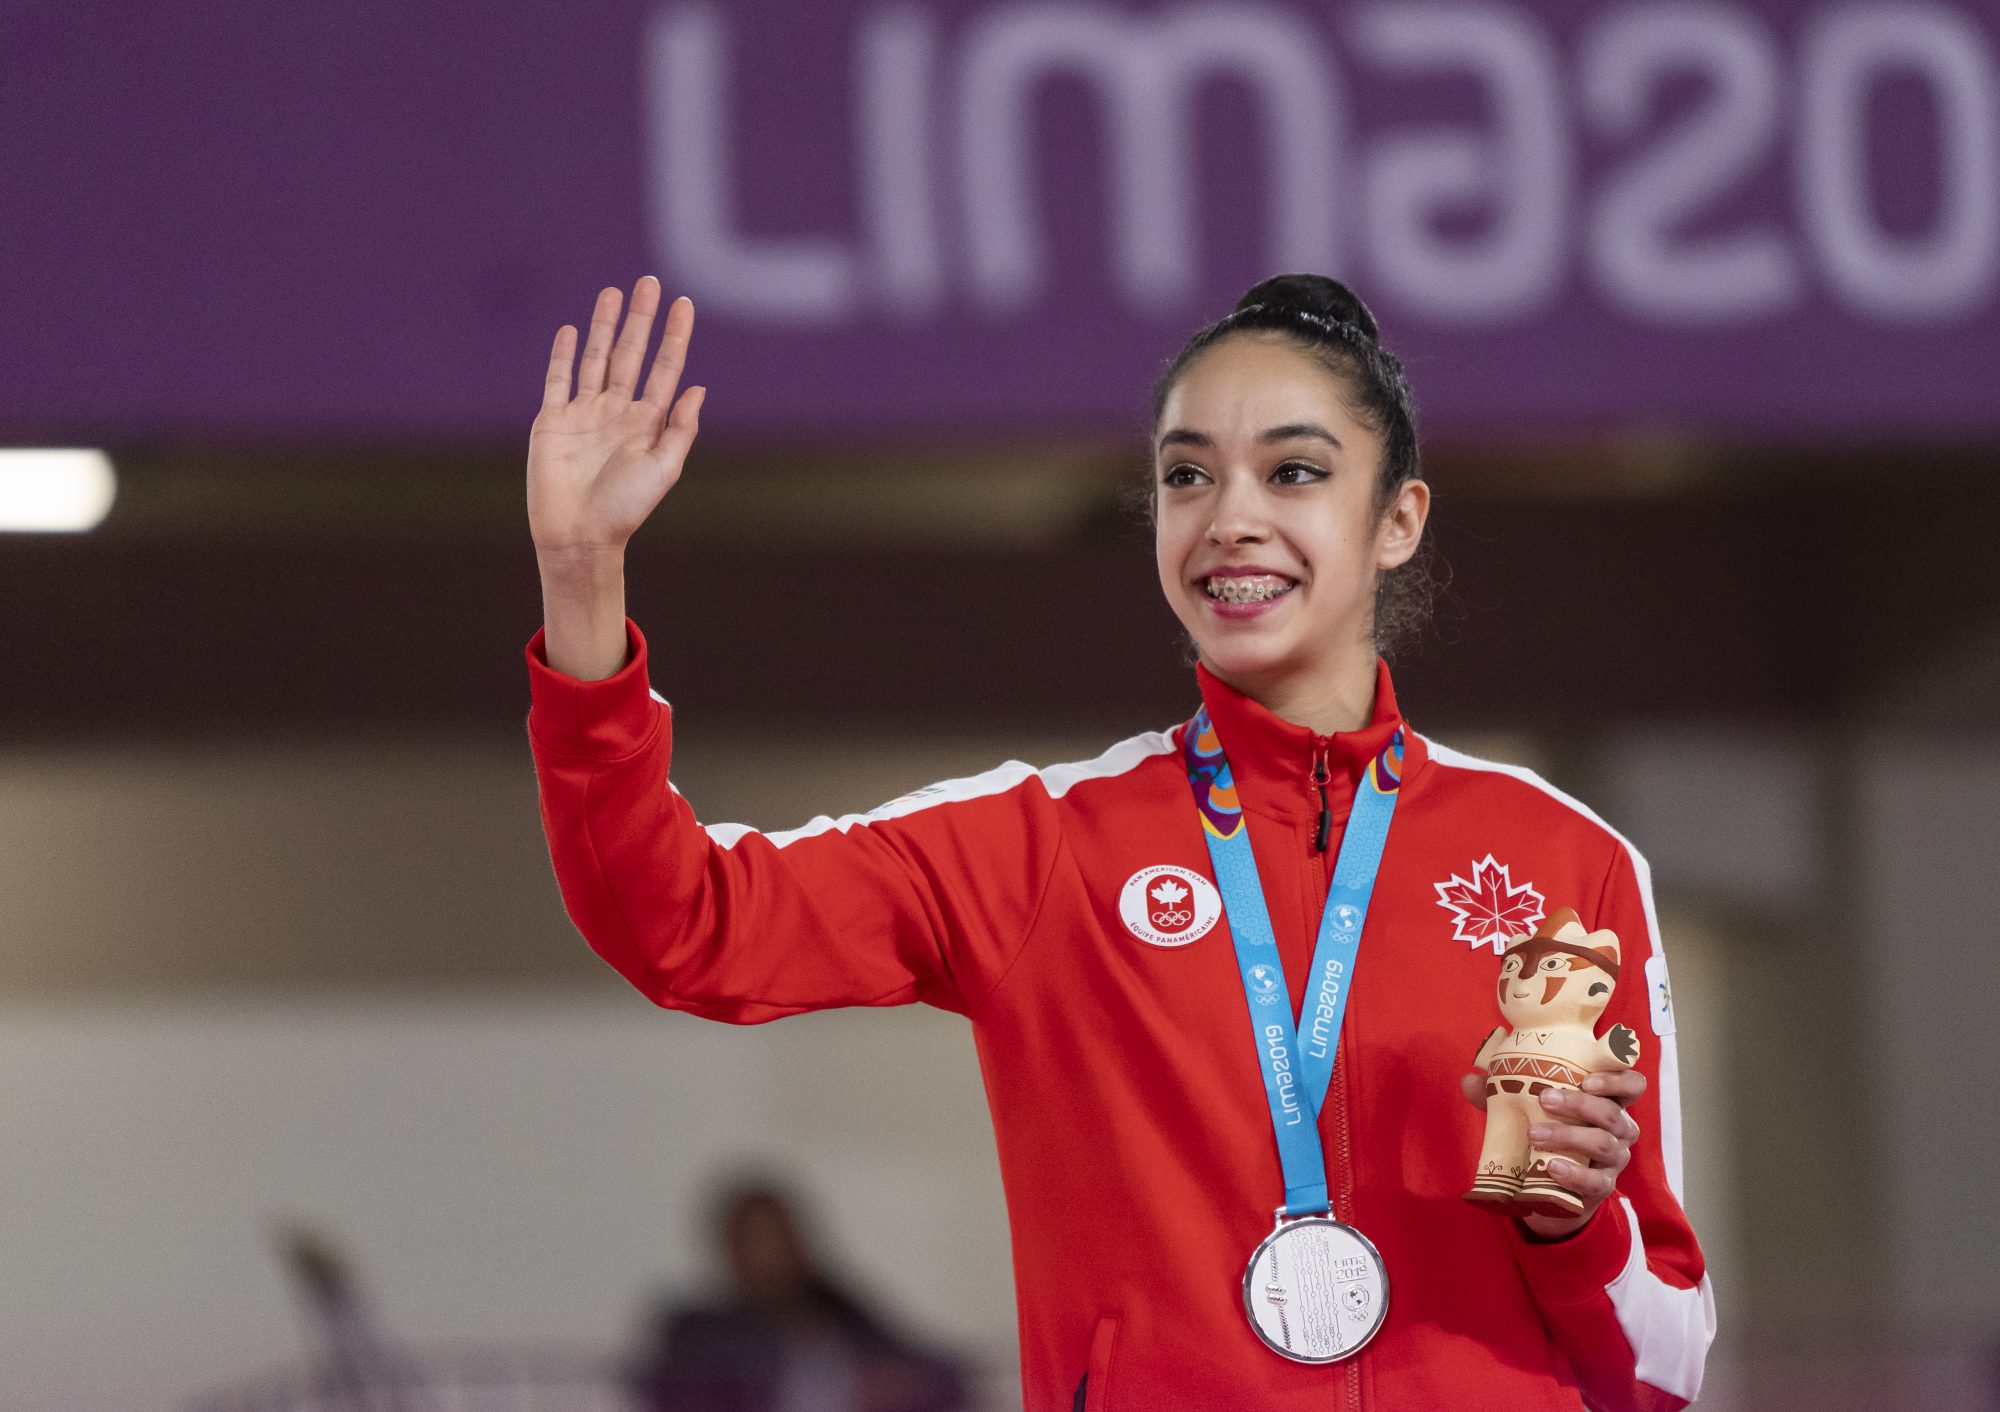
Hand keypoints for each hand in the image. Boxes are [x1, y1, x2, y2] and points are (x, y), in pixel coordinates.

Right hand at [528, 276, 704, 557]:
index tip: (684, 303)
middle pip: (630, 354)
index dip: (674, 336)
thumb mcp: (664, 469)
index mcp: (647, 422)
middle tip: (649, 282)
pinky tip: (570, 330)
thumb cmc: (626, 509)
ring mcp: (584, 414)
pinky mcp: (553, 421)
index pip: (664, 368)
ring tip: (613, 292)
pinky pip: (558, 380)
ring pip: (594, 358)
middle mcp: (617, 412)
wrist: (579, 534)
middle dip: (640, 319)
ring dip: (603, 326)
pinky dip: (562, 354)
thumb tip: (699, 387)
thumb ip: (681, 428)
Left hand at [1459, 1067, 1646, 1239]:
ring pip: (1605, 1143)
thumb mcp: (1527, 1110)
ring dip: (1569, 1136)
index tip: (1588, 1079)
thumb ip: (1502, 1094)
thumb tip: (1469, 1080)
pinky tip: (1552, 1167)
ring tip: (1535, 1135)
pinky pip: (1597, 1181)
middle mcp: (1619, 1129)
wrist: (1552, 1189)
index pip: (1632, 1085)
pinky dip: (1574, 1173)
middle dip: (1580, 1104)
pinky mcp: (1604, 1187)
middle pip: (1614, 1113)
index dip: (1618, 1078)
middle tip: (1545, 1099)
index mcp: (1607, 1102)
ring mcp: (1615, 1159)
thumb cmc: (1548, 1133)